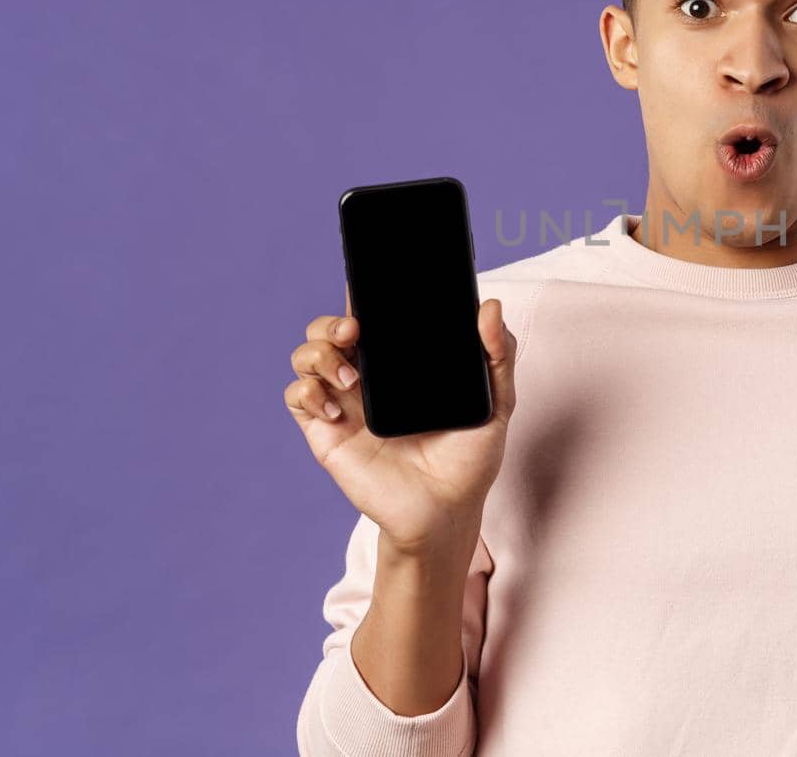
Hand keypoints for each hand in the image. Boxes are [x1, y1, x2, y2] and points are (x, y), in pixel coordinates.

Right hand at [284, 289, 519, 554]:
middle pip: (329, 329)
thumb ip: (498, 354)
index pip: (372, 317)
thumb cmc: (469, 457)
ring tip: (350, 376)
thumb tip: (492, 307)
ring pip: (307, 356)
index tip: (368, 285)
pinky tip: (336, 409)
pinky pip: (298, 397)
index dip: (361, 296)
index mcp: (401, 364)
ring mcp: (344, 403)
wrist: (447, 510)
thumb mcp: (495, 401)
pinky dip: (308, 392)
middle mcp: (368, 377)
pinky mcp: (327, 432)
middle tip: (355, 330)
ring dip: (319, 353)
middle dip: (332, 320)